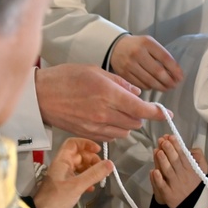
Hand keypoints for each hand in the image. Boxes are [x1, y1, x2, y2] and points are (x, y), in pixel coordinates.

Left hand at [33, 138, 113, 207]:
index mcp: (62, 161)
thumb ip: (94, 174)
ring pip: (79, 167)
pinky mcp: (65, 187)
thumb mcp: (77, 185)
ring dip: (90, 171)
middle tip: (102, 169)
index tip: (98, 150)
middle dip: (92, 159)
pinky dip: (86, 181)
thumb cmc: (56, 198)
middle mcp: (62, 166)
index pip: (73, 143)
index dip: (86, 144)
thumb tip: (110, 163)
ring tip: (99, 178)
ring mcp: (63, 177)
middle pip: (79, 155)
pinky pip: (78, 179)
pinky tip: (91, 189)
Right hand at [36, 63, 170, 140]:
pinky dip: (115, 130)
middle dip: (139, 115)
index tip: (167, 113)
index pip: (141, 108)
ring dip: (128, 123)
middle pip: (135, 122)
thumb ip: (119, 82)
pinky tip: (107, 119)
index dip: (157, 112)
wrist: (40, 96)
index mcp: (108, 94)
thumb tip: (137, 92)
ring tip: (117, 111)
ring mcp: (96, 127)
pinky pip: (111, 137)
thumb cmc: (65, 78)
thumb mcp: (95, 71)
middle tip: (133, 104)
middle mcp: (104, 113)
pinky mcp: (88, 135)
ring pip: (125, 132)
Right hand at [110, 35, 182, 91]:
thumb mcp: (150, 44)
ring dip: (160, 86)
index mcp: (147, 43)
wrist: (116, 47)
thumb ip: (161, 55)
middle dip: (169, 81)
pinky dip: (149, 87)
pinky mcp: (123, 74)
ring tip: (166, 88)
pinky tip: (154, 86)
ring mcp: (129, 64)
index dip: (175, 69)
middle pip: (157, 72)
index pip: (165, 58)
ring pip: (149, 80)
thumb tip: (174, 73)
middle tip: (174, 85)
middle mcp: (137, 53)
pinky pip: (140, 84)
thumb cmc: (137, 46)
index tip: (180, 77)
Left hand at [150, 135, 207, 207]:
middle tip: (163, 141)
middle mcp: (182, 175)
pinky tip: (154, 171)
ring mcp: (175, 185)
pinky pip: (163, 186)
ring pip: (168, 171)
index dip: (176, 145)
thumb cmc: (196, 183)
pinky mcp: (168, 195)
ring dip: (162, 161)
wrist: (195, 205)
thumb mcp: (202, 169)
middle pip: (174, 161)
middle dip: (169, 150)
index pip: (182, 155)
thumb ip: (199, 157)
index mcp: (190, 168)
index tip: (170, 136)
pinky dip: (158, 179)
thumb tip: (191, 149)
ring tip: (158, 151)